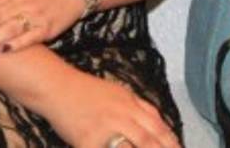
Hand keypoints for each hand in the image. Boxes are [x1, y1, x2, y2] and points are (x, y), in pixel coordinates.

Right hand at [41, 73, 180, 147]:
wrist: (58, 88)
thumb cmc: (89, 91)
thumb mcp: (121, 93)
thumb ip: (141, 108)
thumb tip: (161, 124)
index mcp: (132, 104)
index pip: (158, 126)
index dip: (171, 141)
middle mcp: (122, 116)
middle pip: (148, 139)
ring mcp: (104, 130)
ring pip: (131, 147)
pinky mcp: (86, 142)